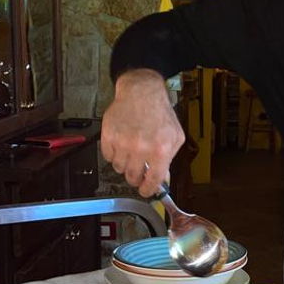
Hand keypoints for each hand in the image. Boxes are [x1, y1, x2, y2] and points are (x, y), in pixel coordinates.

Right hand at [101, 69, 184, 196]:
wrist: (141, 92)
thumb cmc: (159, 112)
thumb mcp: (175, 136)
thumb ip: (169, 160)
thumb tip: (162, 179)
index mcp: (160, 149)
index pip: (152, 181)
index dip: (148, 189)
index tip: (145, 191)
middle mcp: (141, 148)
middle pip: (132, 177)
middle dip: (136, 177)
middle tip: (138, 169)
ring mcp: (123, 142)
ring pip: (118, 168)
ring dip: (125, 164)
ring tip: (131, 151)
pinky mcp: (108, 136)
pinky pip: (107, 156)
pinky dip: (114, 154)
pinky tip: (122, 143)